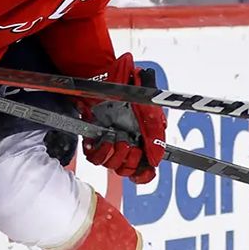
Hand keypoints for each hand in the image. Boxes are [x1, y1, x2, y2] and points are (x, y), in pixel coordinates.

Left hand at [77, 53, 166, 183]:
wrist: (106, 76)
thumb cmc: (128, 88)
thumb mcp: (149, 110)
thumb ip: (155, 134)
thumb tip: (156, 159)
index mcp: (142, 139)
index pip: (144, 168)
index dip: (144, 174)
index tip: (143, 169)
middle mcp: (125, 142)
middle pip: (127, 170)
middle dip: (129, 162)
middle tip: (130, 145)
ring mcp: (108, 141)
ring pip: (111, 166)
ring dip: (115, 155)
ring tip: (118, 138)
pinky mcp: (92, 138)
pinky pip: (94, 157)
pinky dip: (100, 151)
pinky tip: (104, 138)